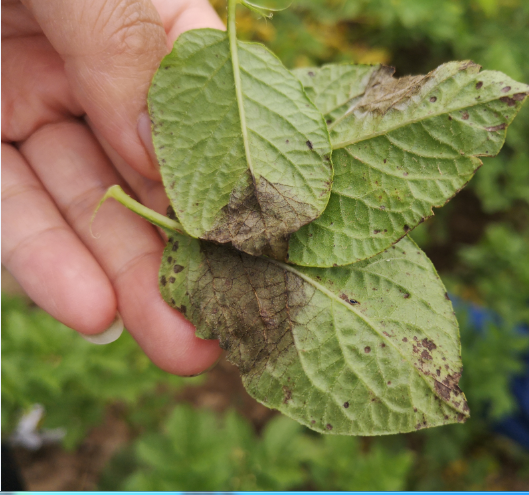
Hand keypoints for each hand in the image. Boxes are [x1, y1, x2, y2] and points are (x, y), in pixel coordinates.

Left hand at [2, 0, 224, 374]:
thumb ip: (125, 47)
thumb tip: (163, 151)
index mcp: (143, 21)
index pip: (209, 106)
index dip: (234, 174)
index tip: (252, 239)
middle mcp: (100, 73)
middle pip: (155, 177)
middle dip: (188, 256)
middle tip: (224, 323)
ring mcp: (36, 108)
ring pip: (91, 208)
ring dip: (132, 281)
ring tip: (179, 345)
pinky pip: (14, 211)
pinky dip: (49, 264)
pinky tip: (91, 311)